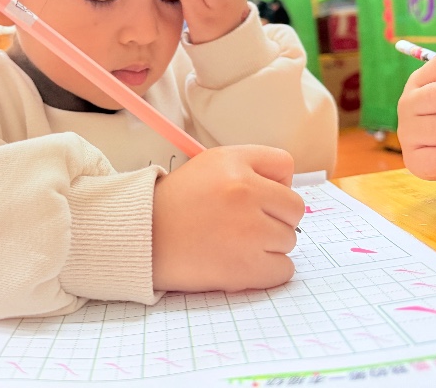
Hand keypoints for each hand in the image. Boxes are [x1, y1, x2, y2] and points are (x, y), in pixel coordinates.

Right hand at [152, 145, 303, 292]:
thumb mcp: (209, 164)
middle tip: (242, 224)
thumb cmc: (177, 203)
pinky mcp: (247, 267)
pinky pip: (284, 270)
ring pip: (289, 240)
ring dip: (268, 245)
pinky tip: (241, 263)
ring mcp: (249, 232)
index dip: (274, 182)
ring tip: (233, 243)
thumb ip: (250, 167)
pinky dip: (267, 271)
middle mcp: (245, 193)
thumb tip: (287, 190)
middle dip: (274, 217)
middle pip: (294, 209)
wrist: (141, 239)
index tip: (255, 195)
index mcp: (235, 164)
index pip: (285, 166)